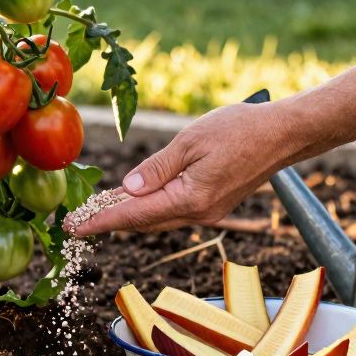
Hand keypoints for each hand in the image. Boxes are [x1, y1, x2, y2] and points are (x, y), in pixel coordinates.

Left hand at [69, 102, 299, 235]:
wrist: (283, 134)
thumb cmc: (240, 129)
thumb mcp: (190, 141)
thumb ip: (157, 168)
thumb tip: (127, 189)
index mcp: (189, 199)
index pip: (134, 214)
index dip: (100, 220)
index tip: (73, 226)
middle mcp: (198, 213)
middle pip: (142, 222)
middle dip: (108, 221)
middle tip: (76, 220)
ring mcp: (208, 212)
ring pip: (157, 218)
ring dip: (127, 215)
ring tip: (97, 210)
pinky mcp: (213, 204)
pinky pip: (172, 211)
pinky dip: (148, 208)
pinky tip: (133, 199)